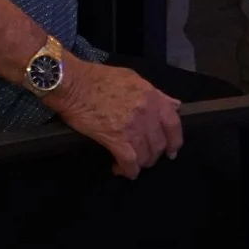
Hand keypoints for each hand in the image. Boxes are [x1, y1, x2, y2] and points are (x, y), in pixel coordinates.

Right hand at [42, 60, 182, 179]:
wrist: (73, 83)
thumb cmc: (98, 78)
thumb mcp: (131, 78)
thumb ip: (155, 94)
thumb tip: (175, 105)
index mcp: (151, 97)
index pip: (174, 124)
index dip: (174, 141)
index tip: (171, 151)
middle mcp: (146, 113)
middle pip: (159, 144)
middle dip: (153, 155)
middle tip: (144, 157)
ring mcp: (132, 128)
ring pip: (146, 156)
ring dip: (140, 163)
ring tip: (130, 163)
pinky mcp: (116, 140)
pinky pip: (129, 162)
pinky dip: (128, 171)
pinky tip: (121, 170)